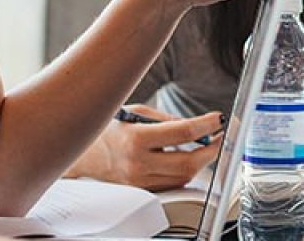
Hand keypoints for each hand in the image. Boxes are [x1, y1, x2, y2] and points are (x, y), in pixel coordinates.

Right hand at [74, 105, 224, 190]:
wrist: (83, 154)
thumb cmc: (108, 129)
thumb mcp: (136, 113)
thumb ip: (167, 119)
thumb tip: (196, 126)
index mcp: (136, 138)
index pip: (183, 132)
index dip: (207, 125)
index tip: (218, 119)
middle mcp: (138, 163)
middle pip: (189, 162)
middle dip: (212, 149)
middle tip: (220, 137)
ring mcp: (139, 180)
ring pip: (184, 176)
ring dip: (200, 161)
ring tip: (206, 146)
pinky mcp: (141, 190)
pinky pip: (172, 183)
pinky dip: (184, 171)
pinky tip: (187, 159)